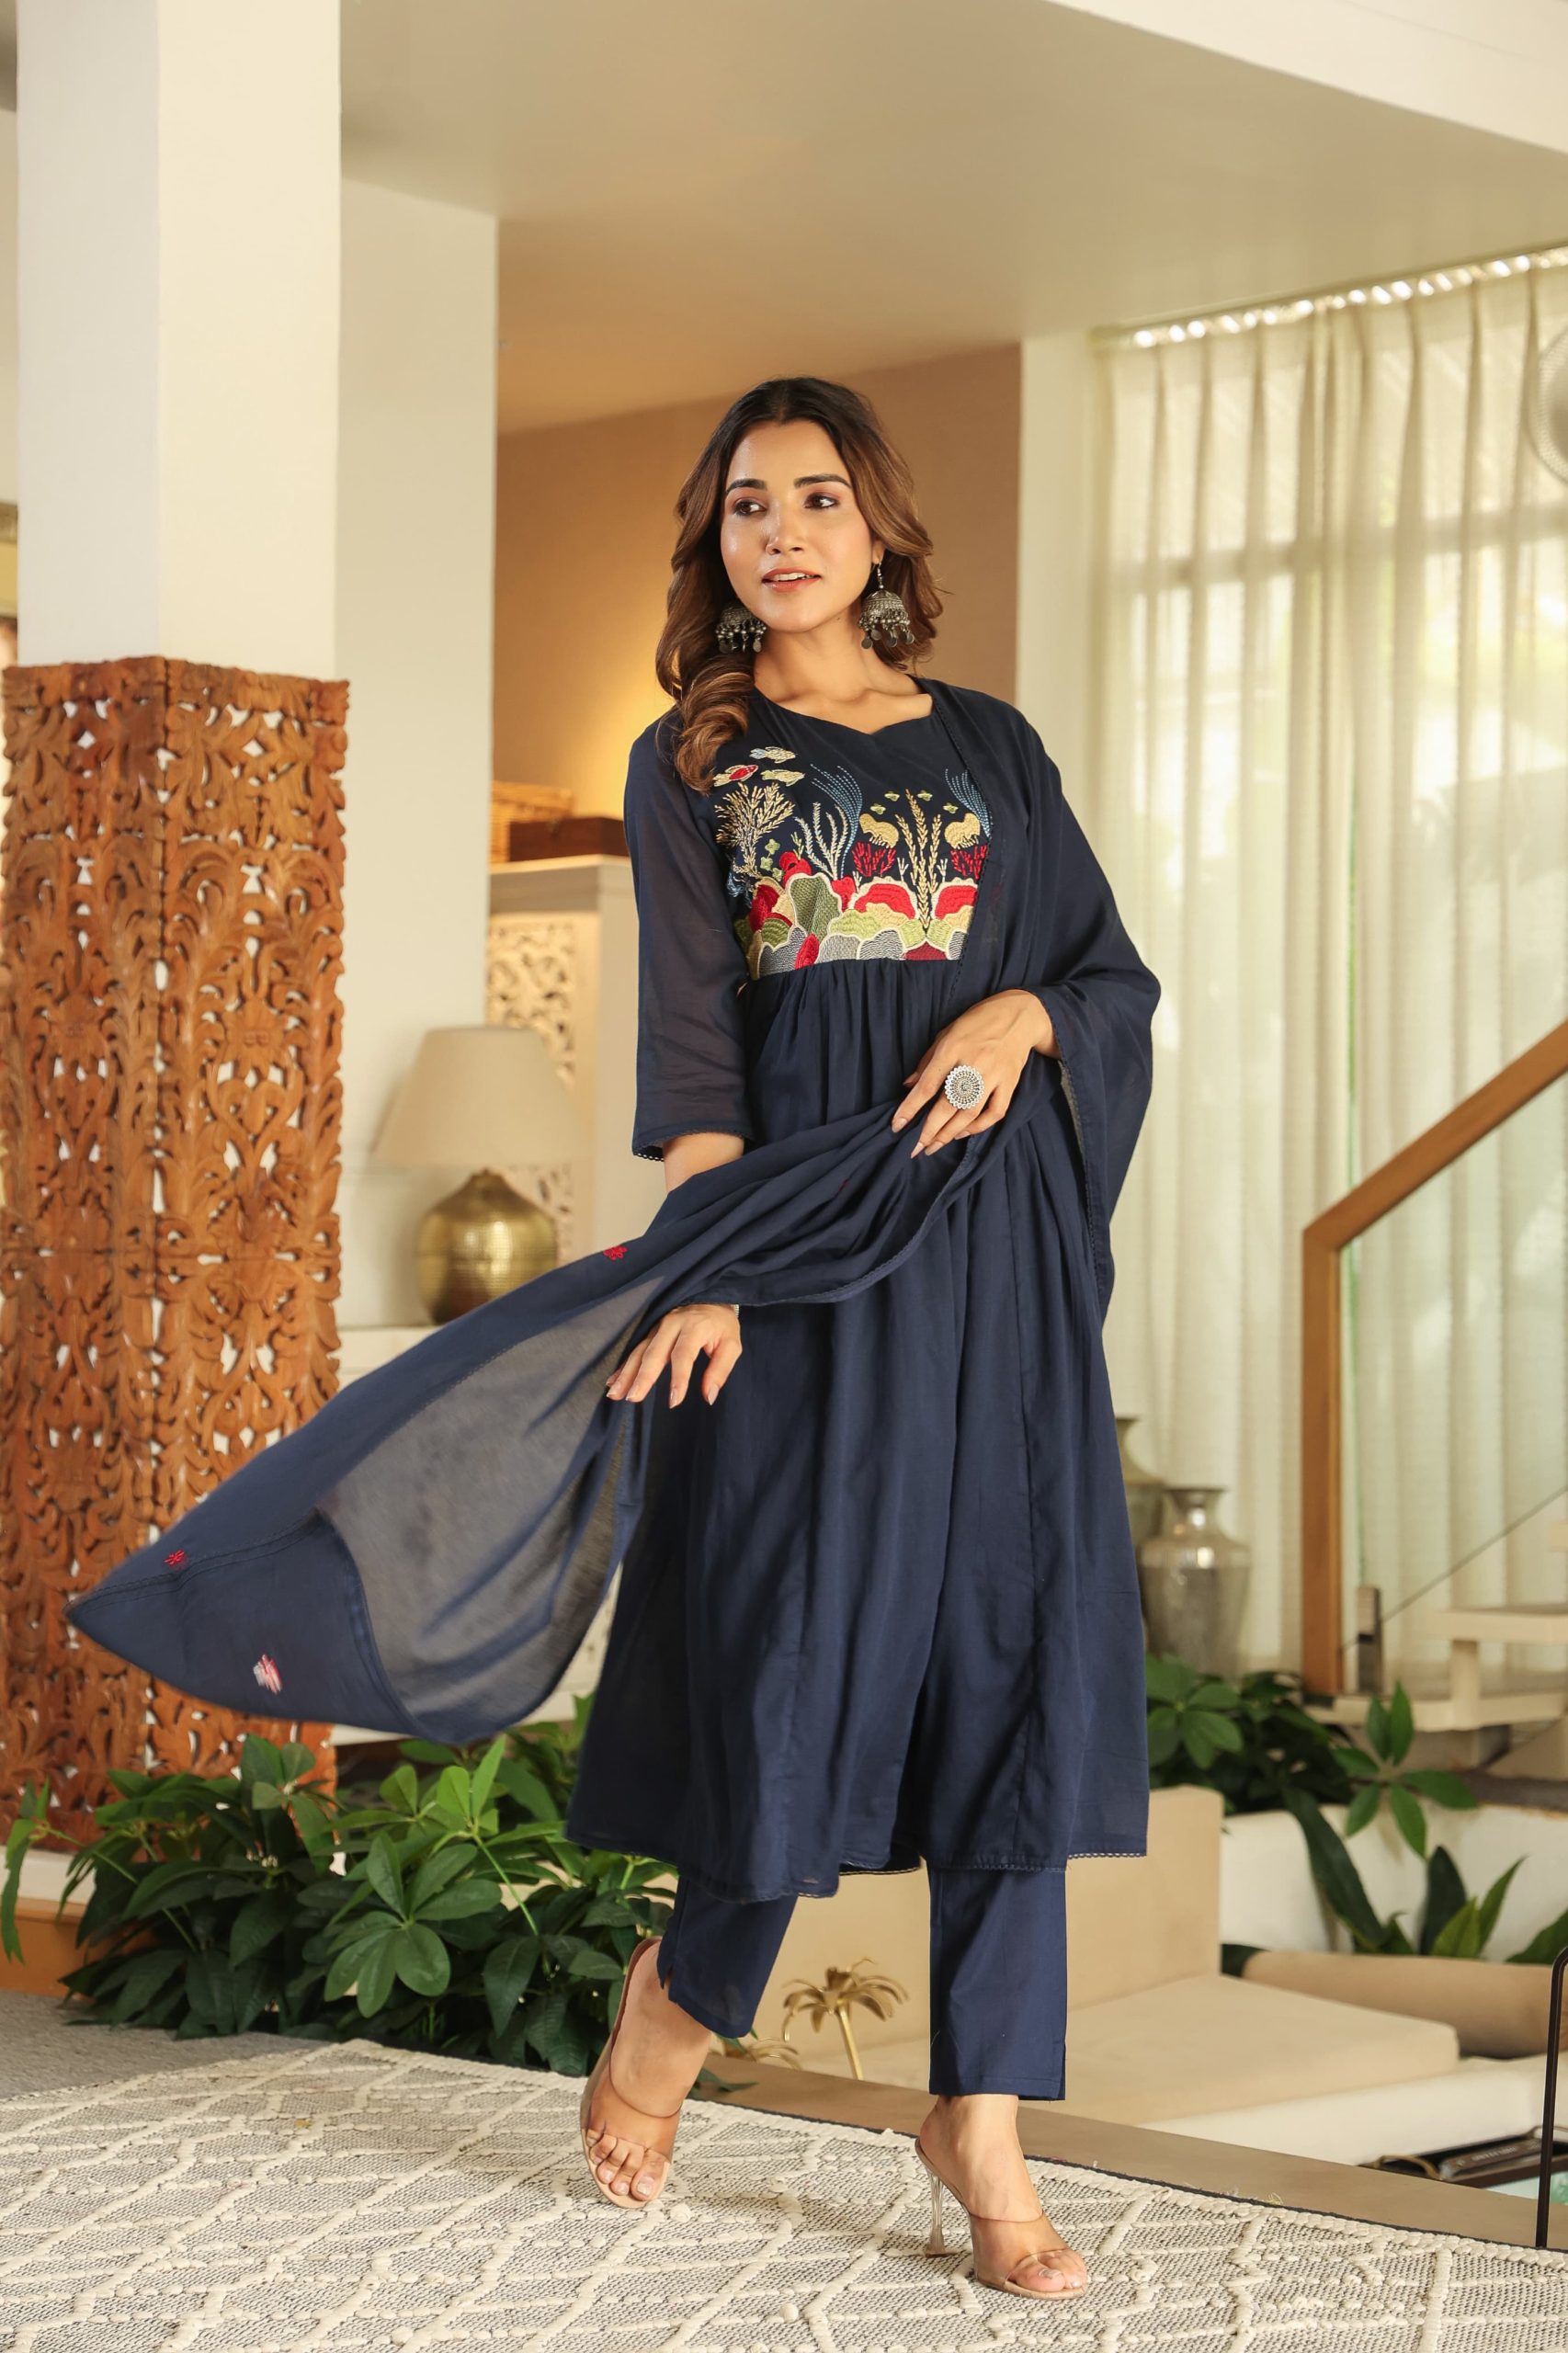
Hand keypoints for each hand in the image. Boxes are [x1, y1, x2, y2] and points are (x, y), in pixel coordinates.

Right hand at [605, 1303, 741, 1406]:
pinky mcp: (650, 1330)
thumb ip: (720, 1370)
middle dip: (643, 1377)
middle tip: (633, 1398)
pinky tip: (612, 1381)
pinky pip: (634, 1349)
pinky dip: (623, 1366)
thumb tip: (708, 1396)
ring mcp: (657, 1326)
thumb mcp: (731, 1345)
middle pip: (654, 1352)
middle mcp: (671, 1324)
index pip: (683, 1354)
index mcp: (694, 1326)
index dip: (678, 1378)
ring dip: (626, 1373)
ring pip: (639, 1351)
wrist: (711, 1296)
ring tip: (615, 1394)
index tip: (674, 1401)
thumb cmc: (721, 1325)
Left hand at [890, 991, 1055, 1155]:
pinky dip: (978, 1127)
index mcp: (952, 1048)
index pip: (927, 1085)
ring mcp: (994, 1075)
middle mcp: (972, 1064)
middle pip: (947, 1105)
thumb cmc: (977, 1022)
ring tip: (933, 1147)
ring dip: (949, 1134)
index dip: (910, 1108)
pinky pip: (995, 1113)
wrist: (1020, 1014)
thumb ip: (927, 1061)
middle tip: (914, 1149)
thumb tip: (907, 1086)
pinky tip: (961, 1133)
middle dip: (928, 1131)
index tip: (896, 1126)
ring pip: (969, 1113)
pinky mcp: (1010, 1083)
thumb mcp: (946, 1033)